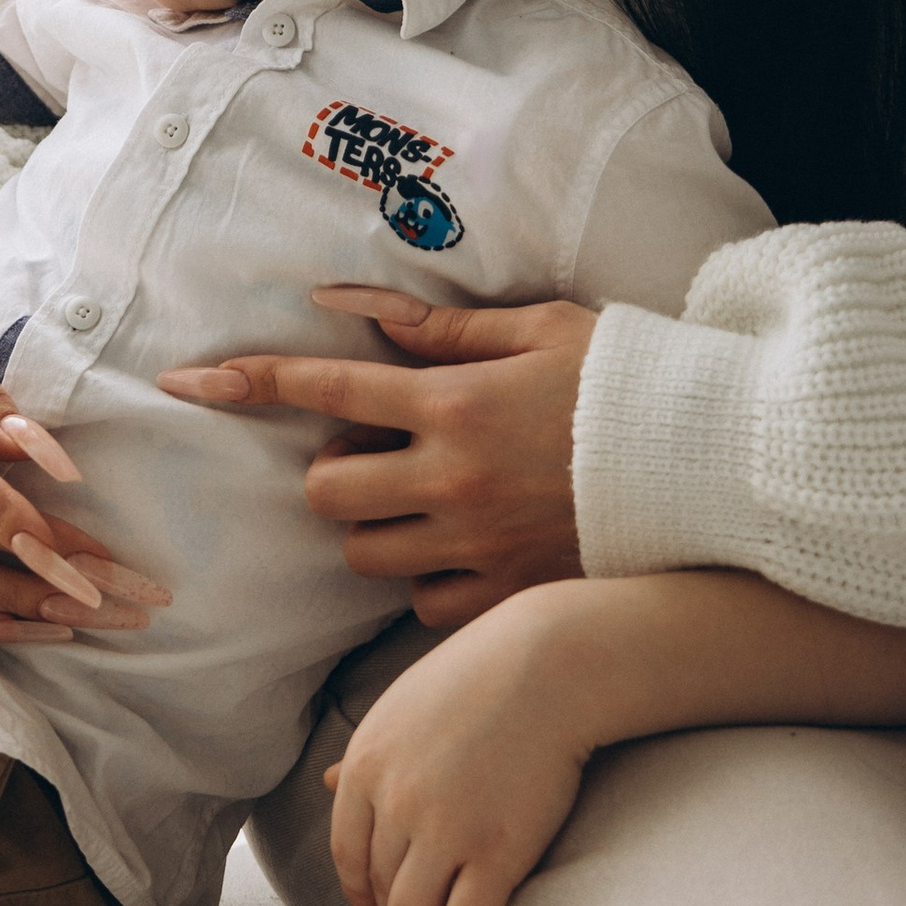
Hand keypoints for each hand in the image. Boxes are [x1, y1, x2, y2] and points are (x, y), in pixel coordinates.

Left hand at [161, 291, 594, 626]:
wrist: (713, 464)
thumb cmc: (625, 380)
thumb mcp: (538, 328)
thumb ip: (438, 325)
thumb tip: (343, 302)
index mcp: (455, 400)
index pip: (327, 386)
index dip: (251, 381)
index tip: (192, 381)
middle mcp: (454, 477)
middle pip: (328, 490)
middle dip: (334, 470)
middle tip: (380, 450)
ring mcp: (479, 544)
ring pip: (366, 554)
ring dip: (373, 526)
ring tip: (421, 499)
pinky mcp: (509, 595)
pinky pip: (424, 604)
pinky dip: (427, 578)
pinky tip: (463, 546)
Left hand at [325, 586, 597, 905]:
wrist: (549, 664)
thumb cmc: (481, 676)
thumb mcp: (405, 706)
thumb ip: (366, 753)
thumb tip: (324, 778)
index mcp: (366, 764)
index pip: (347, 848)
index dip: (356, 887)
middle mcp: (395, 804)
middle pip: (379, 886)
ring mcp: (444, 833)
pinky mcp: (495, 855)